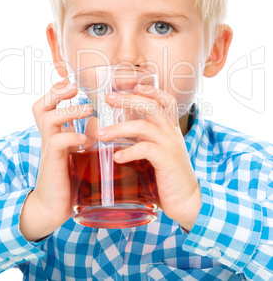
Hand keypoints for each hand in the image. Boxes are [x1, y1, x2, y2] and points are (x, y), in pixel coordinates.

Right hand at [19, 78, 91, 240]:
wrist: (54, 207)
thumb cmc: (69, 179)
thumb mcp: (80, 153)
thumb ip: (87, 136)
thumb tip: (98, 120)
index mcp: (55, 133)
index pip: (48, 105)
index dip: (57, 90)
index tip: (71, 81)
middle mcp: (49, 138)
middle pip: (41, 106)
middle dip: (57, 92)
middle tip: (74, 86)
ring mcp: (49, 149)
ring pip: (48, 119)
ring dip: (69, 111)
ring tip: (87, 109)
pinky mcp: (53, 162)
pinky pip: (57, 142)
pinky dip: (71, 137)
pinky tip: (84, 140)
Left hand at [95, 86, 200, 230]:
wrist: (186, 201)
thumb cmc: (166, 178)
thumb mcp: (156, 154)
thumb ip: (142, 142)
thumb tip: (116, 138)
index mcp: (170, 129)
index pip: (165, 100)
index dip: (149, 90)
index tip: (131, 86)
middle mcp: (172, 133)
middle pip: (151, 105)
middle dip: (128, 99)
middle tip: (108, 98)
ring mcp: (171, 145)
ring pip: (143, 126)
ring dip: (118, 128)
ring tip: (100, 135)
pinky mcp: (168, 160)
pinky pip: (145, 149)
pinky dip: (129, 151)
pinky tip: (116, 158)